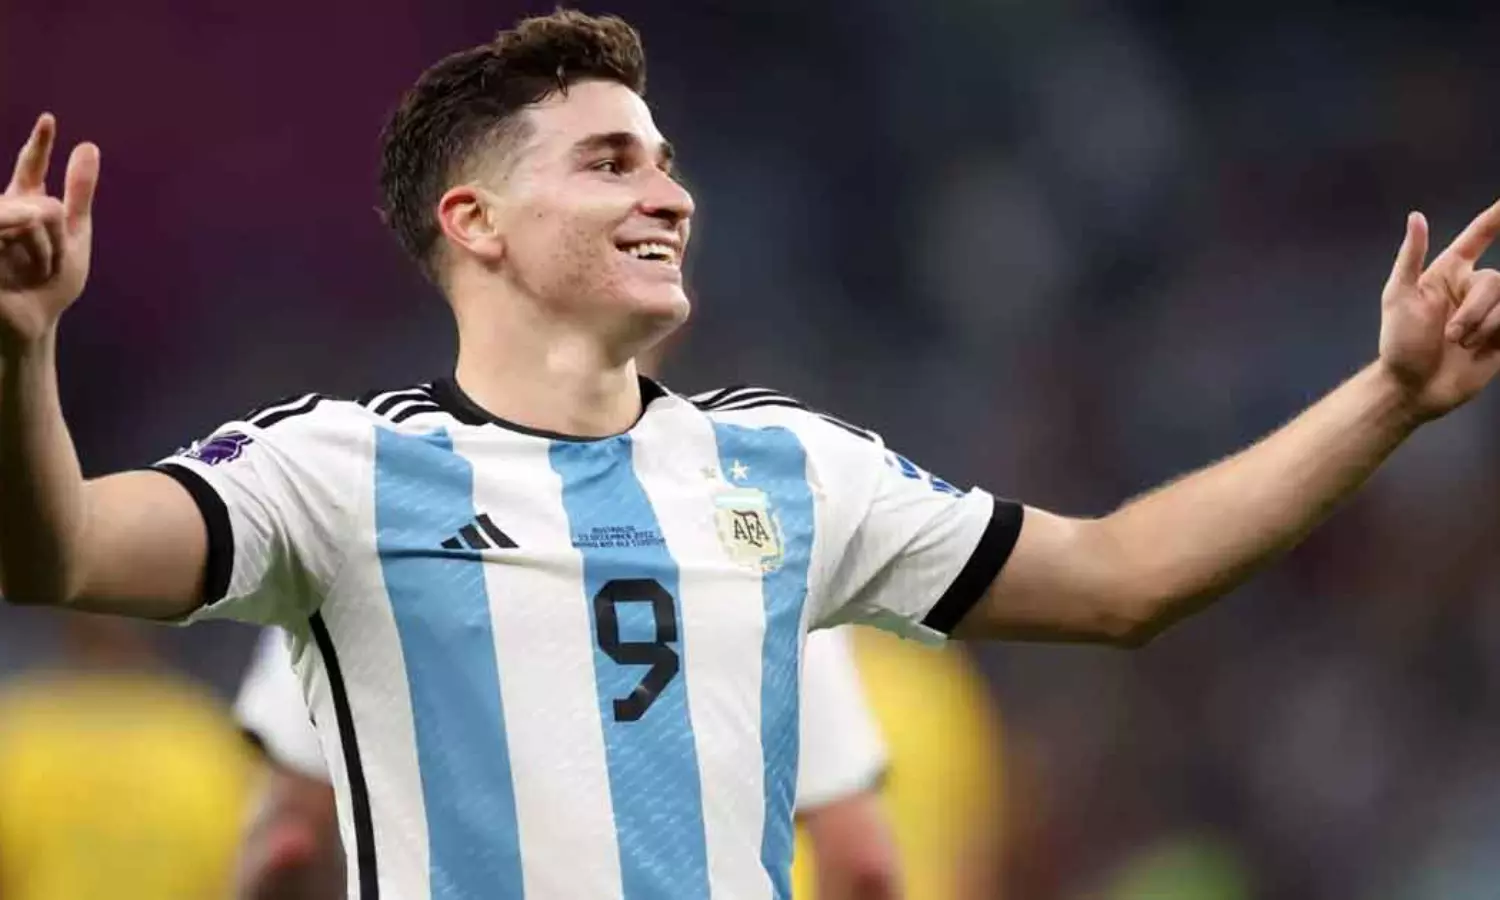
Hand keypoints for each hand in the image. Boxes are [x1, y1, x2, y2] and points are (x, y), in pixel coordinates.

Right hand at [0, 114, 99, 351]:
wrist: (33, 322)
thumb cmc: (52, 284)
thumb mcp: (74, 235)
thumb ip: (79, 192)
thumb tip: (88, 144)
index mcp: (25, 205)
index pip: (31, 168)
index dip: (40, 145)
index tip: (50, 119)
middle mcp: (4, 211)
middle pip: (46, 207)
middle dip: (59, 241)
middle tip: (51, 266)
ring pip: (35, 219)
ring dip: (47, 253)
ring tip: (37, 273)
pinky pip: (17, 234)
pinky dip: (36, 258)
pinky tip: (23, 275)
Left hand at [1378, 200, 1499, 419]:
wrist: (1414, 387)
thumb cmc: (1400, 343)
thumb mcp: (1398, 297)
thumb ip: (1411, 257)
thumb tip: (1417, 216)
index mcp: (1447, 273)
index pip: (1479, 236)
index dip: (1496, 217)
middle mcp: (1472, 288)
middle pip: (1494, 280)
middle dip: (1474, 310)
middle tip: (1450, 336)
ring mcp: (1491, 311)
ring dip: (1483, 326)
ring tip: (1459, 345)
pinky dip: (1498, 333)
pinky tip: (1482, 348)